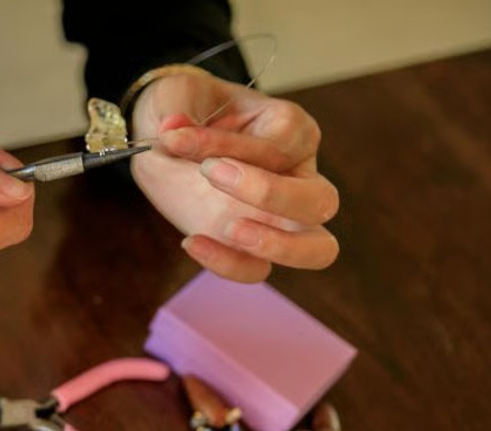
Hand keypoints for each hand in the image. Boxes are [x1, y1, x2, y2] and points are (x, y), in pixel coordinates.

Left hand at [130, 72, 338, 281]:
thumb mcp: (180, 99)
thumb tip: (173, 129)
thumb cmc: (188, 110)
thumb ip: (180, 109)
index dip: (225, 141)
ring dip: (277, 245)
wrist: (168, 136)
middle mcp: (297, 177)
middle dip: (272, 193)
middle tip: (212, 174)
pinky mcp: (248, 247)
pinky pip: (256, 271)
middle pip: (322, 201)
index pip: (281, 142)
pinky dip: (228, 264)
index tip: (176, 136)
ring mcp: (278, 219)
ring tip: (230, 228)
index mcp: (292, 131)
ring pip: (317, 250)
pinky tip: (191, 242)